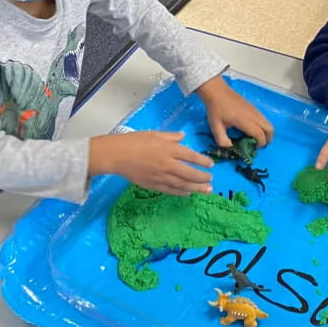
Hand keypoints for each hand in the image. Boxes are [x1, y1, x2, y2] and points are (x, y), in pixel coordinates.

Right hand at [89, 131, 213, 194]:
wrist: (116, 155)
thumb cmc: (134, 141)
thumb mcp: (154, 133)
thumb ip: (171, 136)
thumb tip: (183, 136)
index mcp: (169, 149)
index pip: (191, 156)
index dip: (203, 161)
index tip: (211, 164)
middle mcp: (168, 164)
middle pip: (190, 173)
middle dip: (203, 178)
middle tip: (211, 180)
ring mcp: (161, 177)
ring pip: (183, 185)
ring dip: (196, 188)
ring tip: (206, 190)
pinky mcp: (153, 185)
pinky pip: (171, 191)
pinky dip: (181, 192)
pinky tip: (188, 193)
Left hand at [196, 75, 273, 147]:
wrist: (217, 91)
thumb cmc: (216, 109)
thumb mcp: (215, 127)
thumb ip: (222, 140)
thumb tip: (230, 147)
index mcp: (244, 121)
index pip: (260, 134)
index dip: (260, 143)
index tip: (254, 148)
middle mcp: (253, 115)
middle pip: (270, 129)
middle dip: (268, 139)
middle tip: (259, 145)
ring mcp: (254, 110)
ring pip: (268, 123)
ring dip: (266, 132)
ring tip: (256, 138)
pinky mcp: (253, 107)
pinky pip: (264, 118)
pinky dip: (263, 126)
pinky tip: (252, 128)